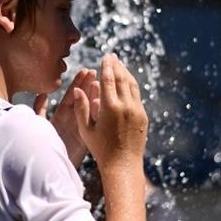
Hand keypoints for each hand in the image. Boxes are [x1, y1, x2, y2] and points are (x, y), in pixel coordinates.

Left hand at [33, 68, 99, 167]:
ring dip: (93, 99)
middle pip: (81, 102)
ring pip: (87, 112)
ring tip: (100, 84)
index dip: (78, 84)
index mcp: (60, 118)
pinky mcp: (84, 142)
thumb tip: (42, 94)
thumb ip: (39, 110)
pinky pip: (89, 127)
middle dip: (89, 87)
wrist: (46, 172)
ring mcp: (79, 132)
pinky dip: (93, 116)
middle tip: (97, 72)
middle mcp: (71, 123)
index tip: (86, 71)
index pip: (71, 97)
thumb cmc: (40, 149)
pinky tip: (99, 104)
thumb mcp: (38, 126)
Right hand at [73, 54, 147, 170]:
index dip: (107, 66)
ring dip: (126, 73)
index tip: (105, 56)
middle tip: (112, 56)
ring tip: (120, 65)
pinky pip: (137, 96)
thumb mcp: (86, 129)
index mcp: (110, 107)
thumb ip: (82, 108)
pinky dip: (131, 85)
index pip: (109, 79)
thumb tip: (77, 89)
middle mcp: (126, 106)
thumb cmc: (100, 149)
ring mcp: (137, 111)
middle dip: (117, 65)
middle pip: (122, 78)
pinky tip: (127, 83)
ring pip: (132, 85)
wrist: (123, 165)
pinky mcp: (143, 116)